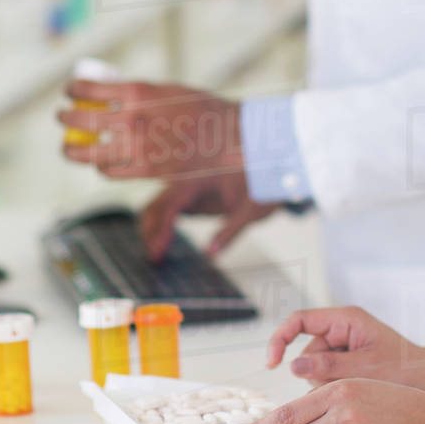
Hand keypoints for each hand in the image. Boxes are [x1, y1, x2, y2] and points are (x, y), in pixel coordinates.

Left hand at [58, 79, 241, 179]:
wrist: (231, 138)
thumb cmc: (203, 110)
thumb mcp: (170, 90)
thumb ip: (140, 95)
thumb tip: (111, 94)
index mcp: (140, 92)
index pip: (92, 89)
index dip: (75, 90)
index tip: (70, 91)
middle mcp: (135, 119)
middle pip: (84, 121)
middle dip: (67, 119)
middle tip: (63, 117)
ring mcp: (139, 147)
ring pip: (91, 152)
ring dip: (74, 149)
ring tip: (69, 147)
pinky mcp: (146, 170)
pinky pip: (110, 171)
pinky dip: (101, 167)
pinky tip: (101, 162)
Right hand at [140, 172, 279, 262]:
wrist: (273, 167)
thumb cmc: (263, 183)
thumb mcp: (251, 210)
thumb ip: (230, 231)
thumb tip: (211, 254)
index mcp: (202, 176)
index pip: (171, 203)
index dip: (161, 229)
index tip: (158, 251)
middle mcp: (191, 177)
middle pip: (158, 203)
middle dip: (151, 230)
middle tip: (155, 257)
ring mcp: (190, 183)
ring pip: (159, 202)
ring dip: (153, 226)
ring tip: (156, 252)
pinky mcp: (193, 191)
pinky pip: (170, 204)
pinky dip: (163, 222)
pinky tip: (164, 242)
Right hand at [266, 306, 424, 389]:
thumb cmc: (403, 368)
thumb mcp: (364, 367)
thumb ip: (328, 366)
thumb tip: (293, 366)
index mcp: (346, 319)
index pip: (300, 320)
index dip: (281, 338)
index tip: (273, 362)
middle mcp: (342, 329)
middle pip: (307, 350)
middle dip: (316, 373)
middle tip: (341, 386)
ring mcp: (344, 345)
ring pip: (315, 367)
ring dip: (326, 383)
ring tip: (354, 387)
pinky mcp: (347, 361)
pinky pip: (327, 375)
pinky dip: (333, 386)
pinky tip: (353, 391)